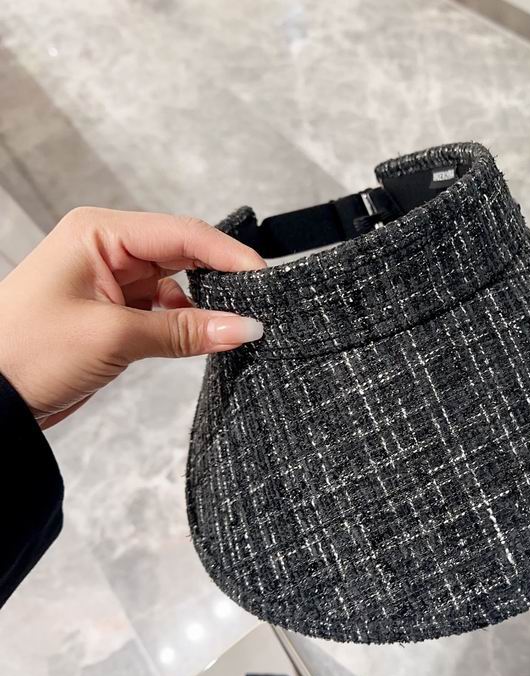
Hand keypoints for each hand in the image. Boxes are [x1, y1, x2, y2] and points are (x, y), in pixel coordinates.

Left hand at [0, 206, 266, 428]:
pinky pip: (166, 312)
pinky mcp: (117, 313)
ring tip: (236, 329)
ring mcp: (113, 282)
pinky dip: (187, 326)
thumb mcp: (115, 337)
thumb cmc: (27, 352)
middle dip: (221, 281)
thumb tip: (246, 328)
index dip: (228, 255)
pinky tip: (206, 339)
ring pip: (179, 286)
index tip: (266, 280)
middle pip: (184, 255)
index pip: (182, 234)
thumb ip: (185, 330)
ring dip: (205, 307)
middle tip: (260, 305)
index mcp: (99, 234)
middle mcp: (108, 250)